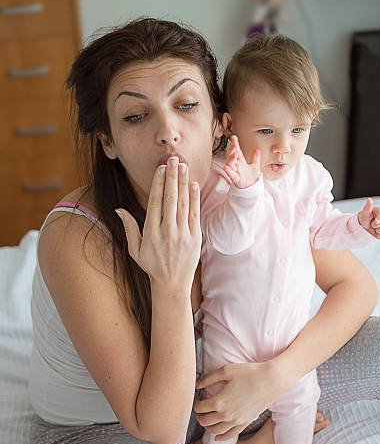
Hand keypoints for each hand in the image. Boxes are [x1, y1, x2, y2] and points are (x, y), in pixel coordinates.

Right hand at [116, 157, 201, 289]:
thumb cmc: (152, 266)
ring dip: (184, 183)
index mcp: (151, 233)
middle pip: (170, 198)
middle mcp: (167, 232)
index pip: (155, 201)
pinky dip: (194, 198)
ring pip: (183, 203)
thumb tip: (119, 209)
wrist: (172, 284)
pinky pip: (195, 213)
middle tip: (174, 159)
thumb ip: (130, 228)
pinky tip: (193, 185)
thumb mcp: (135, 250)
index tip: (160, 168)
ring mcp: (183, 234)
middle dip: (172, 176)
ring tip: (183, 166)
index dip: (158, 182)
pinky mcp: (195, 238)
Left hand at [194, 359, 291, 439]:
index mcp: (219, 402)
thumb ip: (208, 378)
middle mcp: (227, 415)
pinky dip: (221, 437)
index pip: (199, 408)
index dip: (195, 402)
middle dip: (198, 415)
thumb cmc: (250, 372)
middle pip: (205, 421)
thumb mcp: (226, 370)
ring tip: (206, 418)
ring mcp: (237, 421)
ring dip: (207, 426)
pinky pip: (230, 435)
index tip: (197, 397)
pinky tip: (217, 436)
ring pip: (215, 431)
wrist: (272, 380)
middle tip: (199, 408)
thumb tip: (196, 385)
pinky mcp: (246, 422)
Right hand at [223, 135, 260, 188]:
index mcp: (240, 161)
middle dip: (231, 150)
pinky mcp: (236, 179)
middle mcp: (236, 166)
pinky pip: (231, 175)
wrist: (251, 187)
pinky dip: (229, 171)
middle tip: (234, 145)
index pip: (236, 151)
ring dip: (231, 159)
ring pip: (230, 165)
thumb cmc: (250, 176)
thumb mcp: (255, 165)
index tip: (233, 137)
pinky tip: (226, 167)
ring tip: (234, 154)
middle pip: (231, 156)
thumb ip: (256, 158)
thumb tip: (258, 150)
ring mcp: (235, 172)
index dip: (235, 144)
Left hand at [357, 197, 379, 238]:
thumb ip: (368, 207)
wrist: (361, 228)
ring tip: (374, 228)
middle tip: (371, 224)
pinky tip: (376, 232)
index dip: (376, 222)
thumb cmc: (363, 219)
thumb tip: (369, 199)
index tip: (372, 222)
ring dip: (378, 230)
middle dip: (375, 226)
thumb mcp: (364, 213)